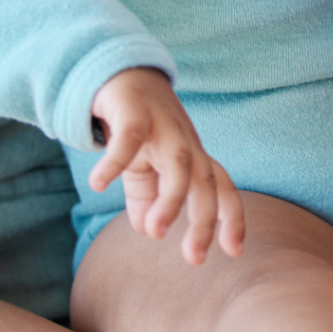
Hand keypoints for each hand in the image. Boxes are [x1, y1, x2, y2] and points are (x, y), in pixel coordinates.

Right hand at [89, 67, 244, 264]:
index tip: (235, 252)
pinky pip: (128, 137)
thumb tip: (149, 230)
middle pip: (206, 181)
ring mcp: (164, 126)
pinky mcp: (135, 111)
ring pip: (180, 162)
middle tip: (194, 258)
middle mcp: (185, 142)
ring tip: (156, 231)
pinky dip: (115, 161)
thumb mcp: (145, 169)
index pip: (221, 188)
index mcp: (192, 157)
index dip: (232, 217)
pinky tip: (97, 185)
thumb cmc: (141, 128)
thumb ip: (150, 199)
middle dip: (204, 219)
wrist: (125, 74)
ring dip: (172, 199)